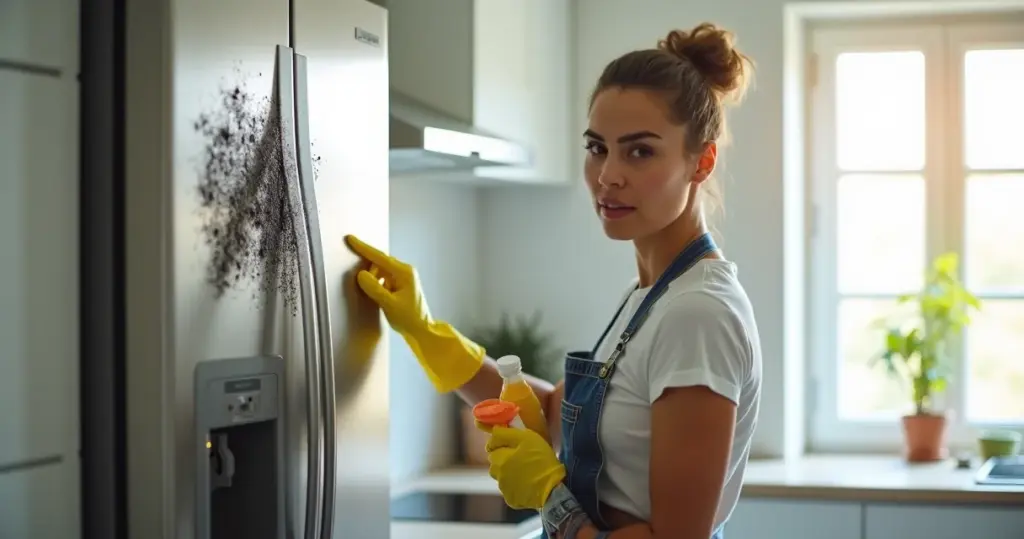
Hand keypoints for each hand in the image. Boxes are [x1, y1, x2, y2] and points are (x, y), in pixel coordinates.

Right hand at [345, 234, 484, 392]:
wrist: (422, 330)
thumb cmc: (409, 318)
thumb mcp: (388, 304)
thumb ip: (374, 288)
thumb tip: (361, 274)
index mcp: (404, 272)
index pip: (379, 257)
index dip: (363, 248)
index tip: (350, 239)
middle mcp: (405, 271)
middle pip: (379, 262)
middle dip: (367, 267)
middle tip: (362, 280)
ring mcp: (403, 278)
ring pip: (381, 271)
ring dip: (373, 279)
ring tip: (376, 295)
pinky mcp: (400, 285)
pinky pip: (384, 279)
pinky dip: (377, 284)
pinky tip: (377, 295)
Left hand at [486, 427, 565, 509]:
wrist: (553, 488)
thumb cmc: (541, 459)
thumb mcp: (527, 438)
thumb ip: (507, 434)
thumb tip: (493, 432)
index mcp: (499, 458)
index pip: (491, 446)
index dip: (501, 443)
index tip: (513, 445)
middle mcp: (497, 474)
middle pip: (495, 462)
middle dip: (503, 458)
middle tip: (520, 458)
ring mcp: (503, 489)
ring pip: (501, 476)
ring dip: (507, 472)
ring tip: (524, 471)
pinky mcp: (510, 500)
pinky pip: (508, 489)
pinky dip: (514, 486)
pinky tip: (526, 483)